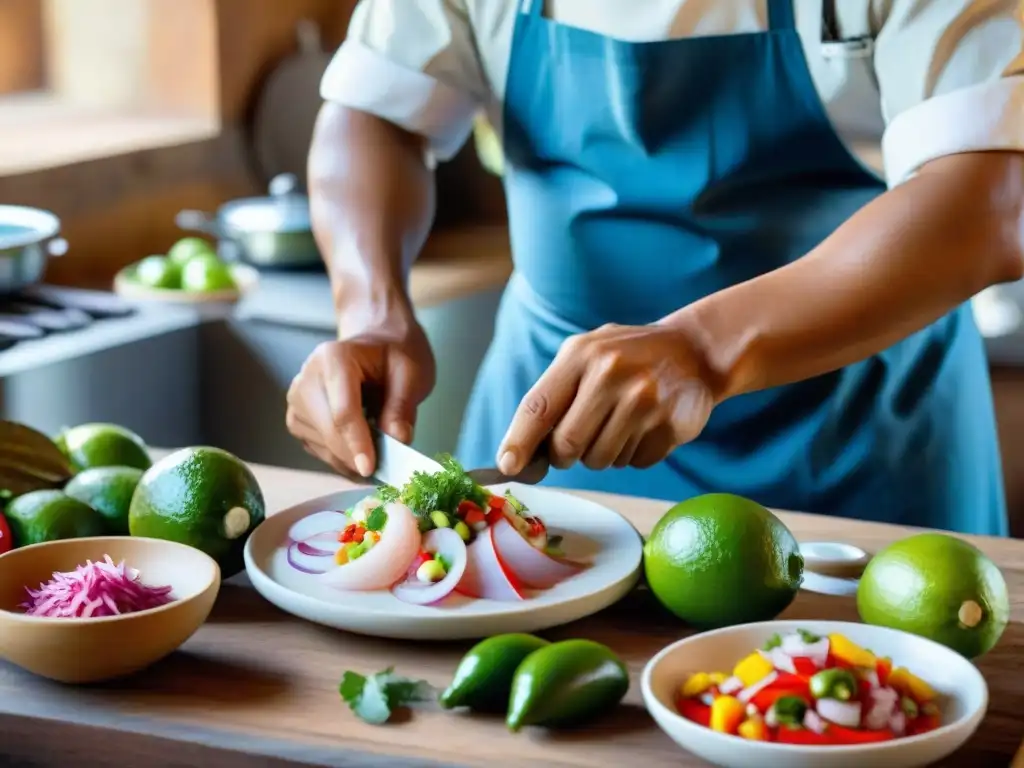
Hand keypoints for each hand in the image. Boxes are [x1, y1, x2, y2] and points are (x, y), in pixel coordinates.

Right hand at [286, 302, 434, 476]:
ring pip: (322, 445)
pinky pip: (318, 449)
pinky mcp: (297, 418)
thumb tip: (397, 441)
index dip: (357, 443)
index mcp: (333, 358)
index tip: (371, 468)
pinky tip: (362, 453)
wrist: (375, 341)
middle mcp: (307, 378)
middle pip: (328, 431)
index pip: (343, 410)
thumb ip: (403, 406)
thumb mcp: (411, 373)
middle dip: (356, 457)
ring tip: (379, 455)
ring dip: (350, 459)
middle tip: (386, 472)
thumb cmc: (394, 354)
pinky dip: (341, 458)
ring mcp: (297, 399)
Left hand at [496, 323, 714, 472]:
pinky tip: (645, 427)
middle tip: (576, 443)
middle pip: (567, 445)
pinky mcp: (671, 426)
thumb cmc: (627, 357)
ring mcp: (645, 401)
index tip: (508, 466)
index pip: (538, 407)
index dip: (519, 442)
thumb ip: (554, 394)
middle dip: (565, 454)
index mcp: (582, 355)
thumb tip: (517, 452)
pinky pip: (634, 464)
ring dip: (602, 454)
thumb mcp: (587, 354)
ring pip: (601, 460)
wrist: (694, 351)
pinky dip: (633, 454)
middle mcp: (611, 375)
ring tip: (619, 424)